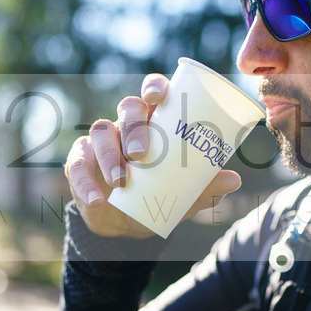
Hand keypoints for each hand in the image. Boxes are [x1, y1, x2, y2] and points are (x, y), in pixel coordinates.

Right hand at [64, 73, 242, 238]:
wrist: (129, 223)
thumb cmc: (161, 193)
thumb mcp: (185, 193)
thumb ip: (206, 186)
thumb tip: (233, 180)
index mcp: (156, 121)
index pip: (154, 92)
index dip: (155, 88)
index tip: (158, 98)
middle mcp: (127, 124)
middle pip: (127, 107)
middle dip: (133, 126)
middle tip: (141, 154)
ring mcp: (102, 140)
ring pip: (100, 131)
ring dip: (109, 154)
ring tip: (121, 181)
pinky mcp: (81, 161)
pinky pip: (77, 164)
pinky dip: (85, 181)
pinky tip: (97, 197)